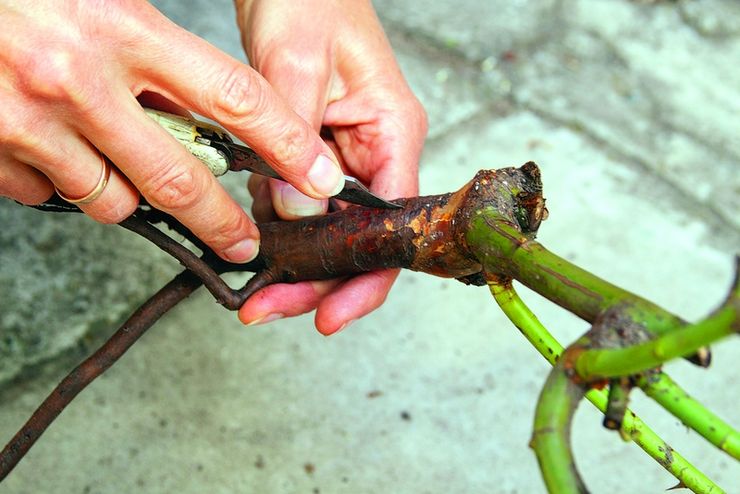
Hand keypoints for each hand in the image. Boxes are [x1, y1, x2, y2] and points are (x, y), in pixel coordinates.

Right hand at [0, 0, 343, 262]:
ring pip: (114, 199)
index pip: (235, 98)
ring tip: (118, 156)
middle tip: (244, 241)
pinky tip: (57, 146)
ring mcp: (30, 121)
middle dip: (221, 220)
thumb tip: (211, 106)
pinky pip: (54, 195)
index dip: (287, 144)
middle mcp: (79, 79)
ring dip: (130, 192)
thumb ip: (156, 48)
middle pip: (181, 177)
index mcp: (122, 25)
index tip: (321, 177)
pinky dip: (67, 183)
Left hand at [235, 0, 427, 333]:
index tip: (328, 314)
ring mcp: (347, 158)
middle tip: (269, 308)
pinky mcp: (316, 155)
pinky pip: (304, 205)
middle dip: (320, 282)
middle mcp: (376, 154)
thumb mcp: (297, 62)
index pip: (397, 225)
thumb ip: (295, 139)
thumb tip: (294, 212)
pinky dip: (280, 228)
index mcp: (393, 132)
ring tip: (257, 290)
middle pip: (363, 240)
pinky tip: (253, 241)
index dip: (367, 277)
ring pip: (332, 231)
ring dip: (297, 263)